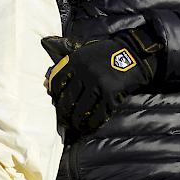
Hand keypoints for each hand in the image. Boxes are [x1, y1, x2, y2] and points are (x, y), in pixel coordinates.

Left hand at [43, 27, 161, 131]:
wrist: (133, 52)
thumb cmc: (105, 54)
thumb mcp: (83, 53)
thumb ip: (66, 67)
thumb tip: (46, 84)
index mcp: (75, 60)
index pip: (57, 81)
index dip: (54, 94)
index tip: (55, 102)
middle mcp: (84, 72)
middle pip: (67, 98)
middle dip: (64, 112)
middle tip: (64, 119)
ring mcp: (97, 84)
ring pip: (81, 108)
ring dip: (77, 120)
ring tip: (75, 125)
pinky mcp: (111, 94)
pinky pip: (99, 113)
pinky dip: (93, 123)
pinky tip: (90, 126)